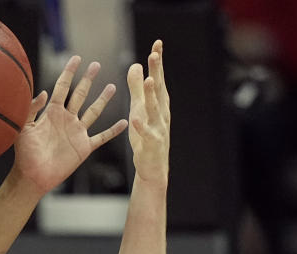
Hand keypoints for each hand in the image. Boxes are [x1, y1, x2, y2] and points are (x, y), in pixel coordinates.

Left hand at [12, 56, 127, 194]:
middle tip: (96, 65)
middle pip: (80, 95)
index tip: (76, 58)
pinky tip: (125, 123)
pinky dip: (113, 131)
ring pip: (93, 112)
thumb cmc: (24, 154)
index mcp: (52, 113)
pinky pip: (102, 137)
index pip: (62, 88)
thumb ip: (32, 109)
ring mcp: (77, 132)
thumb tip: (44, 92)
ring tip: (112, 86)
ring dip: (102, 100)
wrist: (32, 176)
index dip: (69, 73)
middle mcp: (66, 119)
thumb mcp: (24, 128)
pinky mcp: (84, 147)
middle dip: (87, 80)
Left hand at [128, 40, 169, 188]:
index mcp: (158, 104)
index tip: (157, 43)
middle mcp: (161, 114)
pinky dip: (141, 126)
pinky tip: (135, 119)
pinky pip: (145, 134)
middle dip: (157, 72)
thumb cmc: (146, 136)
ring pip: (155, 110)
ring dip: (152, 95)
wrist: (153, 167)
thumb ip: (136, 89)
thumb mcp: (139, 109)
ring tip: (148, 81)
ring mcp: (158, 129)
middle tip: (153, 54)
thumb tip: (135, 64)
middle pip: (159, 90)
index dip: (158, 63)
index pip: (158, 79)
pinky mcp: (151, 144)